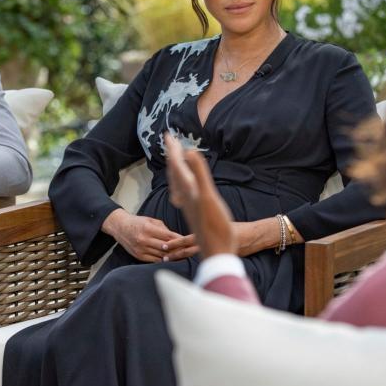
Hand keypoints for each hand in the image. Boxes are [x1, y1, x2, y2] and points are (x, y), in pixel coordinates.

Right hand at [101, 208, 181, 262]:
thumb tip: (177, 237)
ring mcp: (141, 249)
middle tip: (188, 250)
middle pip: (166, 247)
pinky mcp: (139, 256)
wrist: (120, 227)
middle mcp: (144, 239)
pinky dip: (163, 260)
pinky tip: (170, 258)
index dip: (179, 239)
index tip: (188, 241)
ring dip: (172, 256)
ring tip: (182, 255)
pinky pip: (155, 260)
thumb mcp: (151, 221)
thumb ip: (164, 229)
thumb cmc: (137, 222)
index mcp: (148, 228)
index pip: (168, 236)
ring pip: (161, 255)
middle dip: (178, 249)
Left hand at [164, 133, 236, 257]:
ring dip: (175, 169)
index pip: (176, 165)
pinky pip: (183, 194)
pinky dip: (182, 185)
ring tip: (174, 160)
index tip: (168, 134)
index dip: (173, 149)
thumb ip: (198, 174)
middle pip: (174, 172)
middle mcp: (185, 197)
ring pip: (178, 184)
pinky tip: (183, 189)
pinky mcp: (194, 212)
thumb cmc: (216, 226)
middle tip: (169, 140)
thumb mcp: (208, 196)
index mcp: (188, 190)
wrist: (218, 251)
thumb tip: (188, 151)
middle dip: (172, 156)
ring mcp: (189, 205)